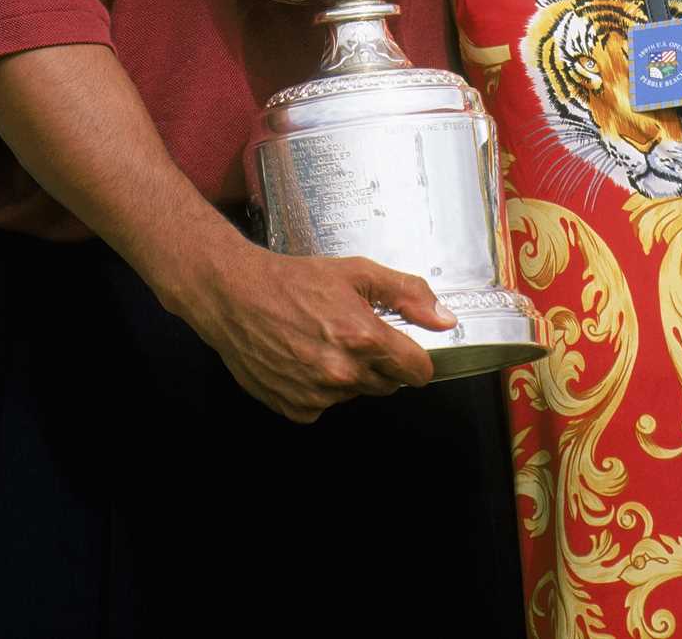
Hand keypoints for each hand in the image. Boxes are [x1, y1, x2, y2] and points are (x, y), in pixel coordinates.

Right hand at [191, 240, 456, 423]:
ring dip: (349, 374)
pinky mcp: (296, 409)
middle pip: (388, 383)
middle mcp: (343, 372)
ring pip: (356, 393)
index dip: (415, 357)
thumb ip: (408, 294)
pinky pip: (325, 404)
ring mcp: (318, 395)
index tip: (405, 348)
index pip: (417, 370)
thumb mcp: (358, 272)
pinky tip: (304, 358)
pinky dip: (320, 387)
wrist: (237, 296)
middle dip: (379, 362)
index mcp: (364, 337)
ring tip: (322, 341)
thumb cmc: (295, 280)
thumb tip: (444, 320)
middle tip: (353, 333)